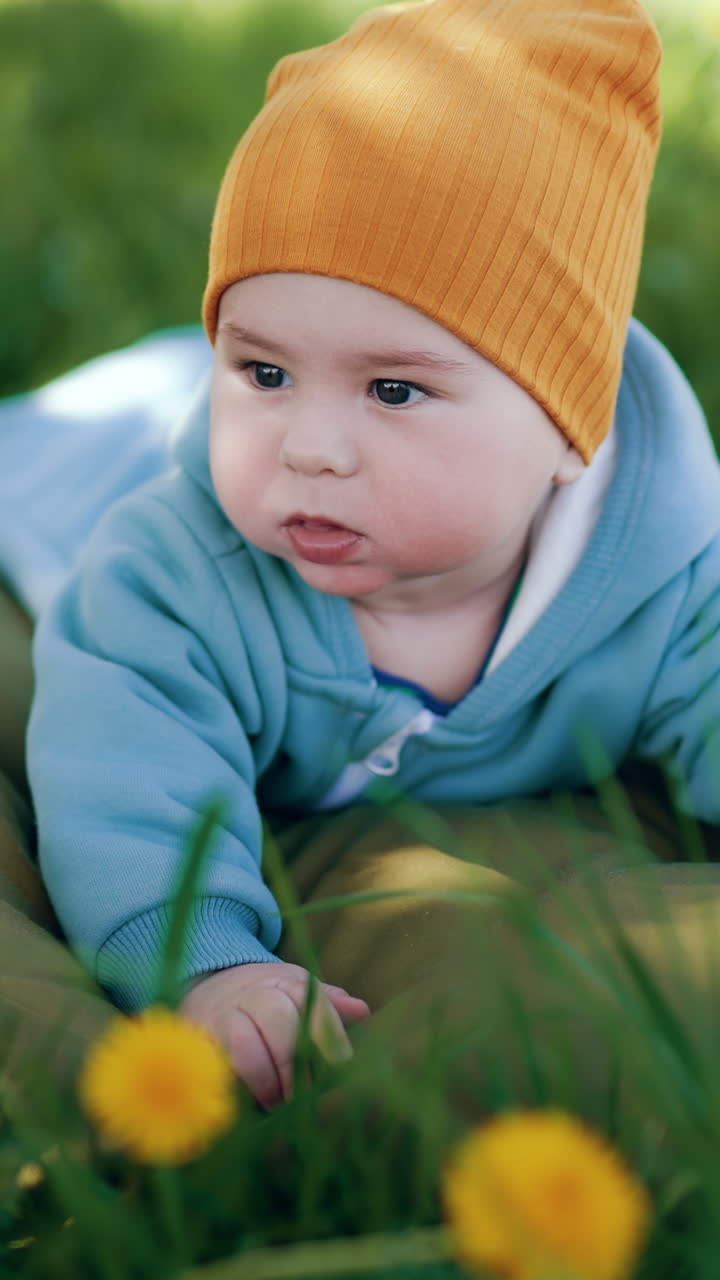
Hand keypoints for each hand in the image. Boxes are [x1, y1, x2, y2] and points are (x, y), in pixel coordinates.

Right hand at [180, 962, 369, 1108]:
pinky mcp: (199, 1043)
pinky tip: (250, 1106)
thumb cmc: (264, 1001)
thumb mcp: (296, 993)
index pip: (312, 1003)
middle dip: (296, 1066)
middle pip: (281, 1026)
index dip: (328, 1036)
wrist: (206, 992)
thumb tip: (362, 1011)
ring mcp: (224, 1017)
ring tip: (278, 1106)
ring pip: (247, 1051)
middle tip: (307, 1098)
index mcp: (285, 982)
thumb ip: (326, 1007)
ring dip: (267, 1084)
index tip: (341, 1066)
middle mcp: (254, 995)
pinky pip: (219, 1070)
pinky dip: (237, 1091)